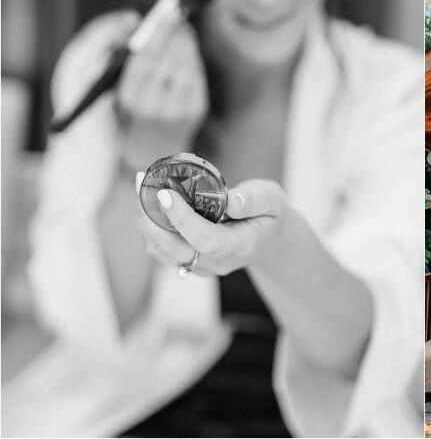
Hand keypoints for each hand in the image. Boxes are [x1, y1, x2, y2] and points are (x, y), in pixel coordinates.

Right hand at [117, 12, 207, 168]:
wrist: (153, 151)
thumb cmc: (136, 115)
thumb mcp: (124, 93)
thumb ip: (133, 66)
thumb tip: (145, 28)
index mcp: (130, 97)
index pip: (144, 58)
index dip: (155, 33)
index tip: (162, 15)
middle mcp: (153, 104)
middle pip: (166, 58)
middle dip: (172, 33)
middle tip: (176, 15)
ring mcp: (177, 108)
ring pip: (184, 65)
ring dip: (186, 43)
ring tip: (184, 30)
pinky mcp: (195, 110)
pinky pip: (197, 78)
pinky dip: (194, 60)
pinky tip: (190, 49)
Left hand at [137, 177, 285, 275]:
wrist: (269, 240)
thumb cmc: (270, 215)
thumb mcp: (273, 200)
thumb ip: (255, 199)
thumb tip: (230, 200)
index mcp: (239, 246)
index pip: (205, 239)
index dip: (182, 219)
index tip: (166, 193)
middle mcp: (216, 261)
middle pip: (174, 249)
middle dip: (151, 218)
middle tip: (143, 181)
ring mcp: (200, 265)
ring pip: (162, 250)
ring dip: (145, 220)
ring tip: (142, 184)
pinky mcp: (188, 259)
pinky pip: (161, 247)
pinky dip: (149, 224)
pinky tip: (148, 198)